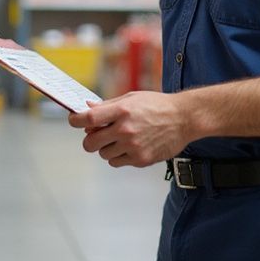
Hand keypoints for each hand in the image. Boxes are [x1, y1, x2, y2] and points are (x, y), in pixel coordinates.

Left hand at [68, 91, 193, 167]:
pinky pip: (116, 162)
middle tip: (96, 135)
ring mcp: (132, 146)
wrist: (184, 118)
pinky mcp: (140, 160)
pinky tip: (130, 146)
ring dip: (106, 147)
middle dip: (89, 139)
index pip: (87, 119)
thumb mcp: (132, 98)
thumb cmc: (158, 105)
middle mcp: (125, 129)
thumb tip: (87, 108)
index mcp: (122, 110)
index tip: (75, 121)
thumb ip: (108, 105)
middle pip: (89, 143)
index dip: (75, 121)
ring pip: (103, 154)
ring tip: (121, 139)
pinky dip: (119, 156)